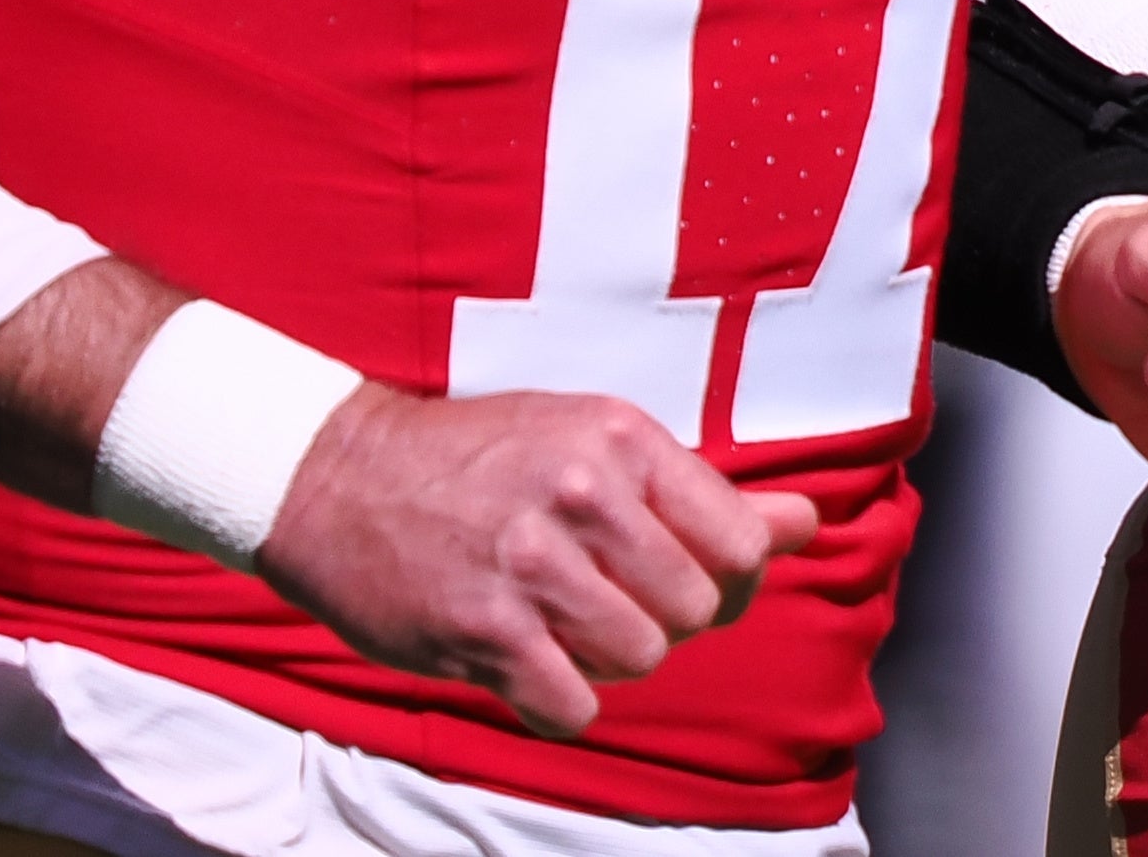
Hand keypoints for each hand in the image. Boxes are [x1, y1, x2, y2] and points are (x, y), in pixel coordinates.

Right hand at [254, 384, 818, 738]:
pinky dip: (559, 701)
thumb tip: (805, 524)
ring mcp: (531, 566)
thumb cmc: (481, 460)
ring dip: (608, 659)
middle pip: (693, 611)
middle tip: (610, 600)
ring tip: (563, 624)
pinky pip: (572, 707)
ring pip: (639, 660)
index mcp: (623, 440)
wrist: (342, 479)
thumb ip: (704, 493)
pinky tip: (529, 662)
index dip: (727, 580)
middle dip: (664, 620)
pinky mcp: (482, 630)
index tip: (686, 577)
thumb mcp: (596, 444)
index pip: (740, 546)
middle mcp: (584, 496)